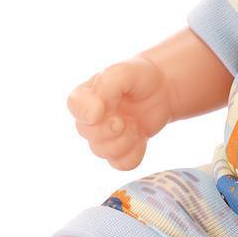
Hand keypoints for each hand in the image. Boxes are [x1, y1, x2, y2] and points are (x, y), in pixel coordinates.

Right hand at [66, 57, 172, 171]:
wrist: (161, 90)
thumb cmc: (140, 78)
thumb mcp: (125, 72)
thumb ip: (107, 85)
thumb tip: (94, 114)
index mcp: (86, 95)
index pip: (75, 107)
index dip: (88, 112)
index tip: (103, 109)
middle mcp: (90, 119)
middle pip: (89, 134)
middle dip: (110, 129)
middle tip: (124, 119)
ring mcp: (103, 137)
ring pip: (104, 152)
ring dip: (125, 140)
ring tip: (135, 125)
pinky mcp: (120, 150)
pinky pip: (121, 164)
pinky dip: (134, 153)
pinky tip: (141, 138)